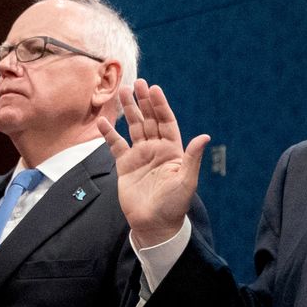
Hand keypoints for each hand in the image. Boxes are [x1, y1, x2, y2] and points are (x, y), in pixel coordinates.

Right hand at [96, 79, 209, 247]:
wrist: (154, 224)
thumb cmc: (174, 205)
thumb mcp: (186, 181)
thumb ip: (192, 158)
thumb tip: (204, 136)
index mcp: (172, 151)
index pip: (166, 122)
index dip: (160, 106)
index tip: (154, 89)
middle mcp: (156, 150)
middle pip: (149, 120)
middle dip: (143, 101)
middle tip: (137, 82)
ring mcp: (140, 157)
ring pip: (133, 128)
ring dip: (128, 110)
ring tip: (122, 91)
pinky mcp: (125, 166)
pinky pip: (116, 145)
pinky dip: (109, 134)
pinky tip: (102, 121)